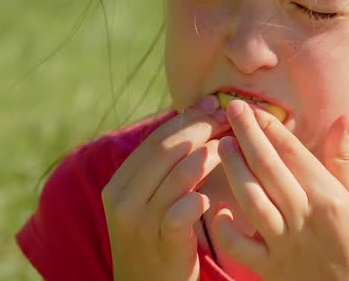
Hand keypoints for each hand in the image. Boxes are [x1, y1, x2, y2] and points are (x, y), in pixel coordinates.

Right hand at [102, 96, 229, 280]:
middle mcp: (122, 201)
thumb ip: (162, 168)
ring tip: (230, 146)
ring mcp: (140, 223)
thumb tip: (192, 118)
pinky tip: (214, 194)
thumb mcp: (147, 203)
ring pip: (177, 177)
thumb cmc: (156, 240)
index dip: (185, 119)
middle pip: (166, 151)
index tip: (211, 104)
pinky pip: (181, 212)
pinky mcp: (161, 244)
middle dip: (200, 129)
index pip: (154, 140)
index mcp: (118, 185)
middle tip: (226, 118)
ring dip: (208, 157)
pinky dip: (199, 198)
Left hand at [211, 100, 348, 280]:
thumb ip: (344, 158)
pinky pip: (240, 247)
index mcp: (328, 197)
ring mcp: (285, 244)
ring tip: (222, 146)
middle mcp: (304, 217)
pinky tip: (219, 209)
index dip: (270, 127)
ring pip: (252, 199)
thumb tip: (345, 115)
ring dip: (234, 170)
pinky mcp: (270, 269)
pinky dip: (226, 228)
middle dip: (247, 134)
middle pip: (268, 168)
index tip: (252, 107)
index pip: (293, 153)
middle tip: (231, 109)